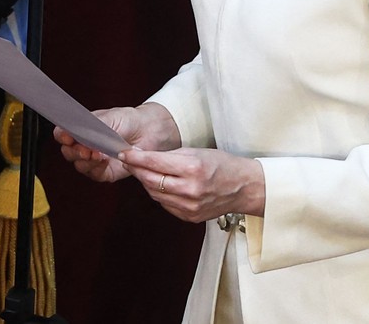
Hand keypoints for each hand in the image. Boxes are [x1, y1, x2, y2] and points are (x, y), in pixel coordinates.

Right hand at [53, 102, 180, 183]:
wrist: (150, 131)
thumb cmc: (129, 120)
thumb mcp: (110, 117)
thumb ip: (93, 126)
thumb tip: (79, 133)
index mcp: (81, 130)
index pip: (62, 134)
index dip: (62, 135)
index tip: (67, 136)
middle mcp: (85, 146)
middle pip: (68, 153)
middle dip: (74, 151)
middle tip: (84, 149)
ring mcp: (94, 160)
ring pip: (80, 165)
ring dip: (85, 161)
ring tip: (96, 154)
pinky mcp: (105, 173)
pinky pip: (95, 174)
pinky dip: (96, 169)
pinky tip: (104, 161)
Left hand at [120, 146, 265, 224]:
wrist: (244, 188)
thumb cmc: (222, 165)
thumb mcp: (198, 151)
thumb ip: (171, 155)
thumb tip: (145, 156)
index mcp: (192, 168)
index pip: (155, 163)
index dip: (136, 158)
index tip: (124, 153)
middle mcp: (190, 189)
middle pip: (152, 180)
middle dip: (137, 170)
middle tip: (128, 161)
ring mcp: (189, 206)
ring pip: (156, 194)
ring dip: (146, 182)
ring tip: (142, 171)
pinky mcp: (189, 217)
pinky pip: (165, 204)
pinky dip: (159, 194)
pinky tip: (158, 185)